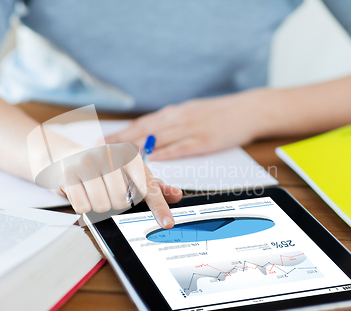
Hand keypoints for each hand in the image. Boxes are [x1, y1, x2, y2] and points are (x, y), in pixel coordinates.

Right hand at [59, 143, 181, 228]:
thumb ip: (154, 187)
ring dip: (100, 205)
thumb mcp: (133, 173)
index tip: (168, 223)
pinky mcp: (69, 173)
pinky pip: (82, 206)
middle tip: (110, 192)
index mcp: (130, 156)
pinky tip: (83, 191)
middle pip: (122, 202)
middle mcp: (110, 156)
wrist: (72, 157)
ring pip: (102, 205)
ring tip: (96, 190)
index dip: (159, 207)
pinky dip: (84, 205)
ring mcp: (88, 163)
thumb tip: (176, 195)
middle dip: (116, 204)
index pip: (147, 187)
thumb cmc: (108, 168)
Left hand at [105, 89, 274, 159]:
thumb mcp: (192, 111)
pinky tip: (153, 160)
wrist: (249, 109)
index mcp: (175, 112)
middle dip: (122, 141)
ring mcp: (192, 129)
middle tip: (102, 150)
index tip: (104, 140)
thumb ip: (171, 121)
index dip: (122, 132)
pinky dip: (166, 153)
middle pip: (145, 131)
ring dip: (138, 149)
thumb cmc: (219, 113)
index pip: (143, 123)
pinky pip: (182, 148)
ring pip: (160, 139)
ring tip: (119, 157)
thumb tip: (151, 131)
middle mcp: (179, 118)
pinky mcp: (205, 141)